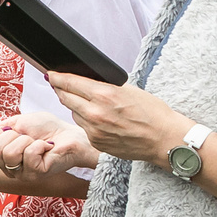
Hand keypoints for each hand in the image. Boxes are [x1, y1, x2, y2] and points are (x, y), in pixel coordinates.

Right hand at [0, 112, 98, 176]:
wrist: (71, 134)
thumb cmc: (46, 129)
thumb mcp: (15, 123)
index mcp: (0, 156)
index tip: (12, 130)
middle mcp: (8, 168)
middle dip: (12, 135)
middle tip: (28, 137)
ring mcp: (22, 173)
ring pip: (10, 153)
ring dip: (27, 140)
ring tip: (38, 144)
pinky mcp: (38, 174)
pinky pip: (29, 154)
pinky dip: (39, 145)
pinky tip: (47, 149)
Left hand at [45, 73, 184, 165]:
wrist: (165, 139)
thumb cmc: (153, 113)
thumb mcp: (129, 90)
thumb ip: (104, 85)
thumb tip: (85, 79)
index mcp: (104, 95)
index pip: (69, 82)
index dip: (57, 77)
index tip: (51, 74)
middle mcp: (95, 113)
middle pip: (64, 97)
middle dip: (61, 89)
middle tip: (59, 84)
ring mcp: (94, 130)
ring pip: (73, 112)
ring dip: (75, 106)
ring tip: (88, 103)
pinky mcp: (96, 142)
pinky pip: (83, 127)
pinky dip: (86, 120)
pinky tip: (99, 119)